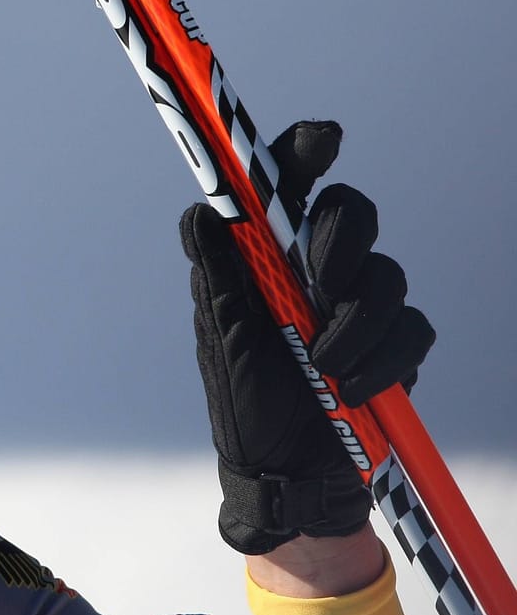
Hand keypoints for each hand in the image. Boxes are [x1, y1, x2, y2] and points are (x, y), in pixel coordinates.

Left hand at [181, 120, 433, 554]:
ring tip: (322, 368)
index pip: (286, 185)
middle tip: (320, 277)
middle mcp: (313, 269)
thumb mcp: (221, 335)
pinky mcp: (393, 346)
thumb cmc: (243, 398)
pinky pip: (412, 330)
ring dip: (355, 322)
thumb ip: (219, 273)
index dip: (304, 151)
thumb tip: (203, 212)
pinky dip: (381, 362)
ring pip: (387, 274)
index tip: (323, 139)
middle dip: (342, 239)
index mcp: (265, 255)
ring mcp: (357, 305)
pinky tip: (348, 392)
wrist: (284, 475)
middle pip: (350, 213)